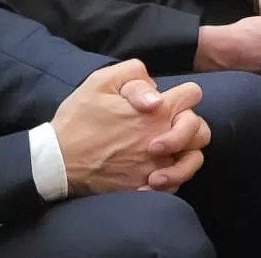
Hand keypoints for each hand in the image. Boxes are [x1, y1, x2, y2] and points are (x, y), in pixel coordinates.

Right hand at [52, 60, 210, 194]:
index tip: (169, 100)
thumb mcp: (100, 82)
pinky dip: (171, 177)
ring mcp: (157, 166)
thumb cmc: (78, 120)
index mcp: (156, 111)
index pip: (193, 95)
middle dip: (189, 124)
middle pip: (202, 130)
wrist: (58, 161)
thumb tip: (156, 89)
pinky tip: (155, 169)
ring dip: (185, 153)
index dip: (183, 93)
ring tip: (166, 151)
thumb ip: (134, 74)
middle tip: (169, 125)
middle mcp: (163, 138)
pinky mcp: (147, 187)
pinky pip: (176, 184)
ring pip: (194, 160)